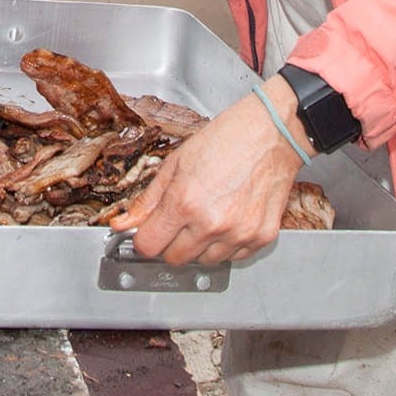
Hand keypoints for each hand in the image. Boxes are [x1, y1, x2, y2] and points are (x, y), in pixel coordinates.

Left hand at [109, 76, 308, 265]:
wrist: (272, 134)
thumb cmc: (226, 140)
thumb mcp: (176, 163)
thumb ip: (148, 200)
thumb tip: (123, 223)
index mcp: (184, 202)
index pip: (148, 246)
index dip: (143, 239)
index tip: (147, 231)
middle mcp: (211, 224)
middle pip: (174, 259)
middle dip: (169, 242)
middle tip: (178, 220)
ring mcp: (239, 234)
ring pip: (204, 261)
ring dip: (198, 245)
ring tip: (206, 214)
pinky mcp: (261, 238)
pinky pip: (233, 257)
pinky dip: (225, 245)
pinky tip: (227, 219)